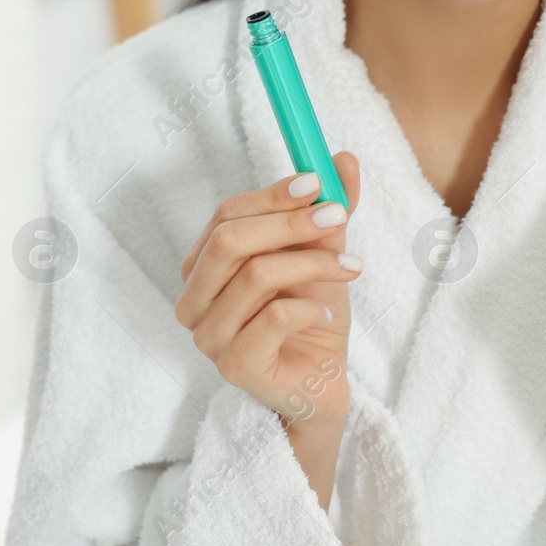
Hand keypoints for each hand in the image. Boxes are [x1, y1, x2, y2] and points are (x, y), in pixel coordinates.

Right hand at [174, 153, 362, 507]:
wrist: (321, 386)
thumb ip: (327, 210)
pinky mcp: (235, 366)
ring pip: (256, 275)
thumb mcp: (322, 255)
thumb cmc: (310, 320)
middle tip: (337, 216)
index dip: (271, 195)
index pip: (225, 215)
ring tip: (351, 268)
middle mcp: (195, 300)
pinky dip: (310, 308)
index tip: (317, 183)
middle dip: (289, 223)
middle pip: (230, 240)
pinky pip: (274, 317)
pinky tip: (324, 316)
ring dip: (313, 263)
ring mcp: (209, 336)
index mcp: (204, 267)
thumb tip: (344, 160)